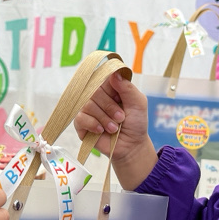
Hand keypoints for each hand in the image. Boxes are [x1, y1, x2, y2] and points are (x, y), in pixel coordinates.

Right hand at [74, 72, 156, 189]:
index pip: (102, 77)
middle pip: (94, 91)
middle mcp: (97, 96)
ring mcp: (87, 109)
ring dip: (104, 118)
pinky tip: (101, 131)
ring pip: (87, 105)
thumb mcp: (138, 103)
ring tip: (114, 128)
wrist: (131, 146)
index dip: (111, 89)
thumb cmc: (135, 123)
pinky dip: (93, 124)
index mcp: (110, 88)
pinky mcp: (81, 123)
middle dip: (109, 107)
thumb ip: (127, 88)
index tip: (120, 99)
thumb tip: (114, 73)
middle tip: (121, 118)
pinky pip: (80, 118)